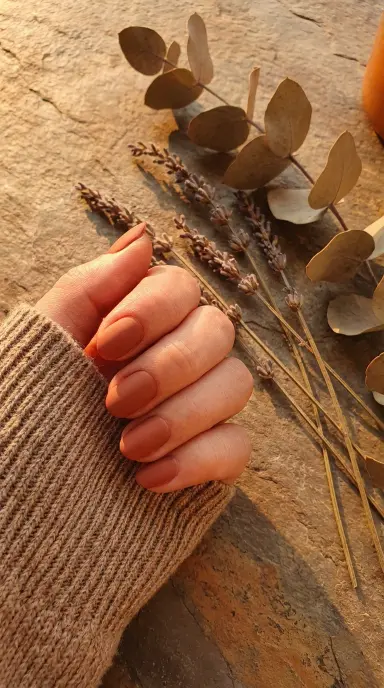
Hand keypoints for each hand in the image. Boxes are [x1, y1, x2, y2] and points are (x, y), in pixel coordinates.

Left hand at [36, 223, 252, 491]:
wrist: (18, 506)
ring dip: (183, 415)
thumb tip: (142, 239)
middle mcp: (173, 361)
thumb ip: (87, 289)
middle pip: (218, 330)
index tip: (105, 346)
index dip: (152, 309)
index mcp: (135, 327)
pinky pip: (237, 447)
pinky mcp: (208, 462)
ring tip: (128, 448)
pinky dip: (197, 460)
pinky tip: (148, 479)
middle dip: (168, 366)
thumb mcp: (42, 348)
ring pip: (237, 383)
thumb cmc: (23, 419)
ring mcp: (195, 411)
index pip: (180, 287)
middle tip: (115, 402)